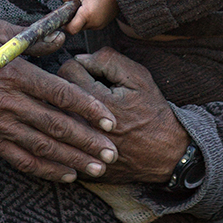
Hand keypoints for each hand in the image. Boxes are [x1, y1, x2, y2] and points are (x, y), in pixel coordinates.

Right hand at [0, 22, 118, 183]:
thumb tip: (63, 38)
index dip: (89, 108)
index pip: (61, 94)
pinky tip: (67, 175)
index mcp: (17, 74)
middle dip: (88, 141)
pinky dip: (46, 170)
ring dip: (74, 159)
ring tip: (98, 167)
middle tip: (114, 152)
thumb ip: (33, 37)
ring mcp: (1, 125)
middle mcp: (12, 103)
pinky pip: (22, 160)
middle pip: (57, 125)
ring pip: (44, 147)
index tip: (110, 119)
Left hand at [55, 48, 187, 184]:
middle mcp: (84, 126)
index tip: (89, 72)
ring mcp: (80, 148)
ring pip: (57, 118)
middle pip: (57, 94)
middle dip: (70, 86)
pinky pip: (63, 143)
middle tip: (88, 89)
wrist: (165, 153)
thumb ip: (108, 60)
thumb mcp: (139, 77)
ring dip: (66, 110)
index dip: (78, 65)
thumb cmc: (152, 113)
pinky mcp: (80, 164)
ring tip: (85, 110)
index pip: (66, 70)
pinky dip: (69, 134)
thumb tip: (82, 58)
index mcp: (97, 102)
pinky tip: (85, 130)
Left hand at [62, 0, 118, 32]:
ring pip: (84, 25)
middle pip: (77, 27)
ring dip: (82, 17)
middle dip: (74, 18)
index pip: (71, 29)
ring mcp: (100, 25)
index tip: (64, 17)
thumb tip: (63, 2)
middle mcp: (94, 23)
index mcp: (87, 14)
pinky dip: (89, 17)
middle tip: (78, 4)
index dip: (65, 25)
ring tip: (88, 4)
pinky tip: (93, 6)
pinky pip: (92, 24)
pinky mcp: (104, 24)